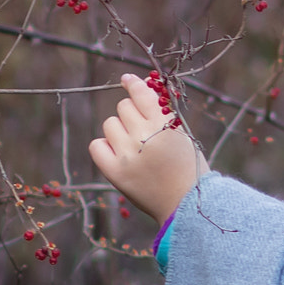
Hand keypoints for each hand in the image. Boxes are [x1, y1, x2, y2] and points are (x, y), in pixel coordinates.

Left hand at [88, 73, 207, 222]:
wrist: (184, 205)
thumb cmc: (187, 168)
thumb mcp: (182, 135)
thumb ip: (163, 112)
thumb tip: (142, 84)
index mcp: (165, 126)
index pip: (142, 93)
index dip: (133, 83)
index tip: (128, 79)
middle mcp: (144, 137)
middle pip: (123, 107)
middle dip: (131, 114)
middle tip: (142, 129)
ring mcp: (127, 155)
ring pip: (110, 124)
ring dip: (119, 130)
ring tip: (134, 146)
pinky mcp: (114, 172)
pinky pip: (96, 145)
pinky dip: (105, 146)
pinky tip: (118, 153)